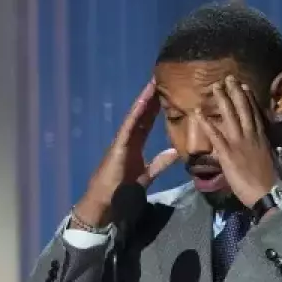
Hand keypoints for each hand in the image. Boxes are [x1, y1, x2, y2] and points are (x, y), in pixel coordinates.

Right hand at [76, 80, 178, 225]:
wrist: (105, 202)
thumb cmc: (121, 191)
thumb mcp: (147, 175)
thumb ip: (160, 163)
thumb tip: (175, 152)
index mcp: (135, 145)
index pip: (148, 122)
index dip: (157, 108)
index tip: (167, 93)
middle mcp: (128, 139)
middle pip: (142, 114)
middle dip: (152, 98)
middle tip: (162, 79)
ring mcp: (122, 140)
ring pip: (136, 116)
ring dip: (145, 100)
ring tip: (154, 83)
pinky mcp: (119, 145)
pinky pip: (129, 126)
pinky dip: (136, 113)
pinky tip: (144, 101)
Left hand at [193, 76, 281, 207]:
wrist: (266, 193)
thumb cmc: (268, 180)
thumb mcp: (269, 158)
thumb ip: (264, 148)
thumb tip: (265, 145)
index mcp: (261, 137)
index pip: (254, 113)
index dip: (248, 98)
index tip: (243, 86)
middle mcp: (251, 135)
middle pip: (242, 108)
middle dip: (235, 92)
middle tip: (227, 78)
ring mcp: (239, 142)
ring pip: (230, 116)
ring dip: (222, 100)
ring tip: (214, 86)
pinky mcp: (228, 153)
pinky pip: (215, 135)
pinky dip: (206, 123)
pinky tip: (198, 113)